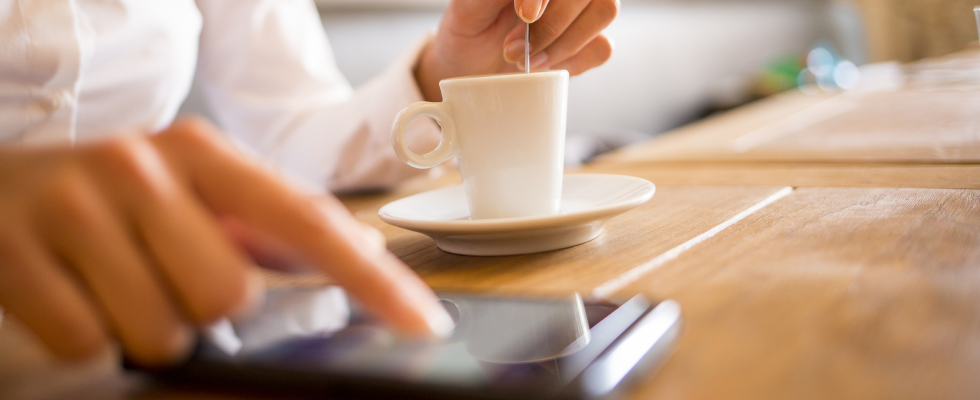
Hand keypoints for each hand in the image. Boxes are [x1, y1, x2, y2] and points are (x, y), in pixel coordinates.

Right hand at [0, 118, 452, 365]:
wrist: (0, 185)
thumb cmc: (116, 200)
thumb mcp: (194, 193)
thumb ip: (270, 226)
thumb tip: (361, 251)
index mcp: (205, 155)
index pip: (310, 222)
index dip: (373, 279)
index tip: (424, 323)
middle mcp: (144, 167)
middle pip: (227, 295)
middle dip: (204, 311)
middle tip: (165, 282)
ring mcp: (75, 206)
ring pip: (159, 331)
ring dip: (146, 330)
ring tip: (117, 286)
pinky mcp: (12, 249)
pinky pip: (85, 344)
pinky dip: (86, 339)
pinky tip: (73, 295)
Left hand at [416, 0, 618, 100]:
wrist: (470, 67)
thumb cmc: (468, 31)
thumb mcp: (468, 8)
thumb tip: (529, 2)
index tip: (525, 15)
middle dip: (552, 25)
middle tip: (513, 50)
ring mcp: (582, 10)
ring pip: (604, 12)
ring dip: (564, 44)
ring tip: (527, 62)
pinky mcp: (590, 41)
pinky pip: (601, 48)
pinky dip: (571, 62)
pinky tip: (544, 67)